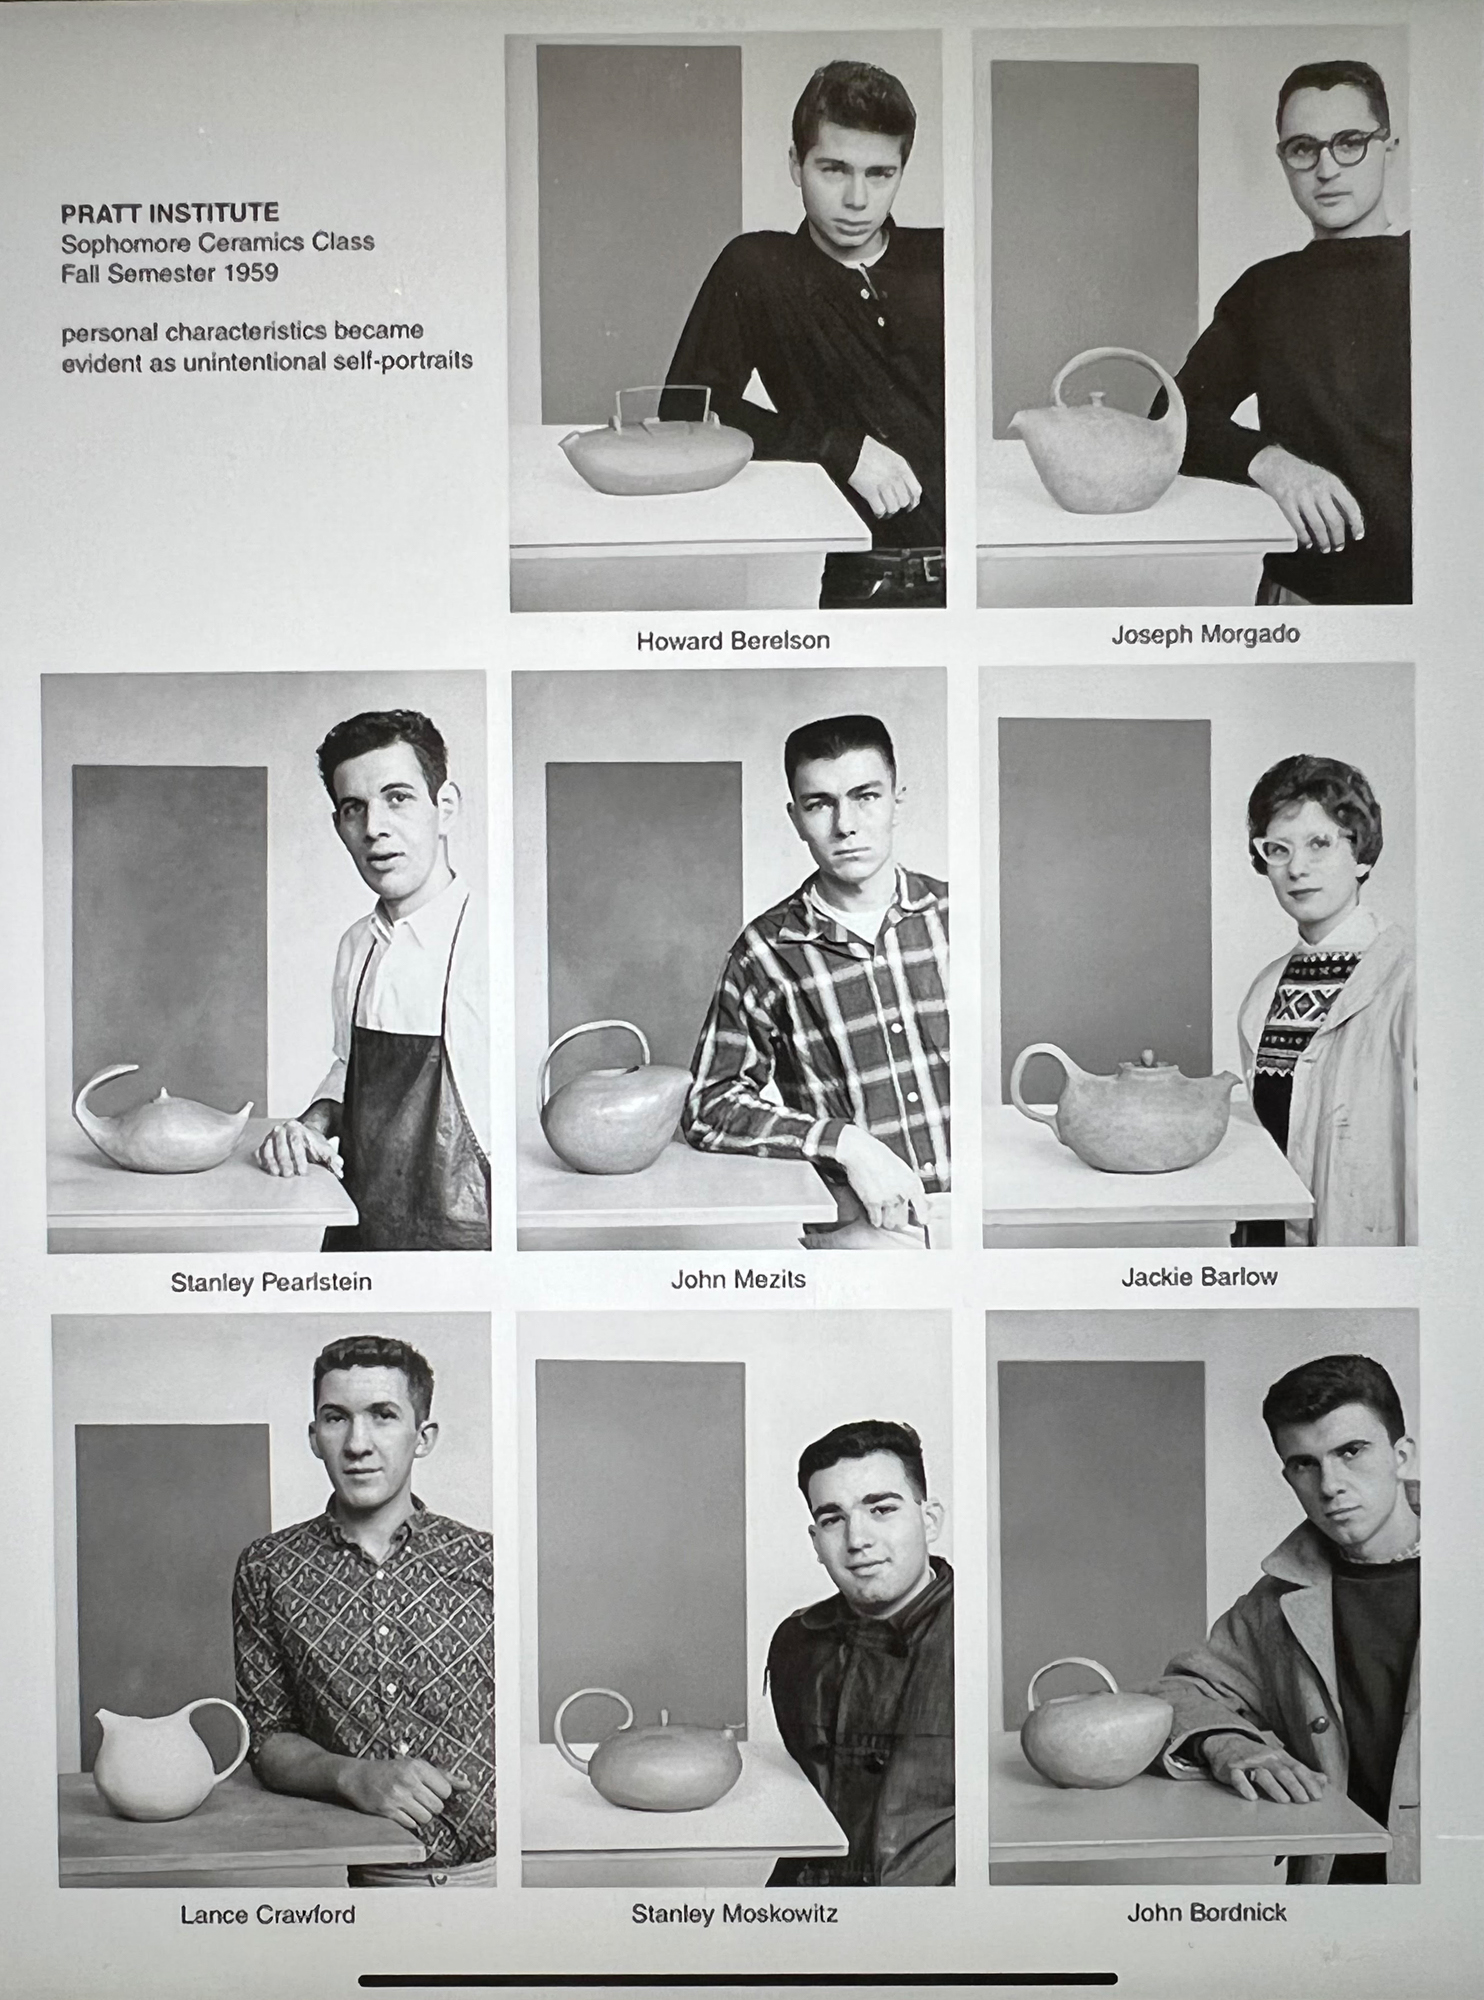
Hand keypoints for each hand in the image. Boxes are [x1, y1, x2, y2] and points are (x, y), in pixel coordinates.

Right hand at [255, 1118, 342, 1178]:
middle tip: (289, 1175)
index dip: (299, 1158)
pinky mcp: (262, 1145)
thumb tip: (339, 1170)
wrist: (301, 1136)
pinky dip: (263, 1162)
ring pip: (268, 1149)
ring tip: (277, 1175)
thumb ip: (332, 1158)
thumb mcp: (324, 1149)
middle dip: (284, 1161)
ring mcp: (270, 1137)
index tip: (303, 1172)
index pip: (296, 1142)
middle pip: (281, 1146)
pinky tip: (269, 1172)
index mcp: (297, 1128)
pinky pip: (259, 1153)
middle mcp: (281, 1130)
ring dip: (272, 1163)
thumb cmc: (313, 1145)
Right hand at [338, 1756, 469, 1833]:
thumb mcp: (416, 1766)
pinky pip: (410, 1825)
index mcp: (418, 1767)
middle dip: (431, 1806)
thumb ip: (442, 1776)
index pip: (446, 1790)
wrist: (358, 1776)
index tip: (431, 1791)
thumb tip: (467, 1785)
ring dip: (421, 1815)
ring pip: (425, 1818)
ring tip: (411, 1806)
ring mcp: (397, 1797)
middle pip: (437, 1806)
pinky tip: (401, 1811)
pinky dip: (409, 1822)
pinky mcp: (387, 1811)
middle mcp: (408, 1781)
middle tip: (420, 1799)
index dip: (440, 1794)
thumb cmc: (391, 1770)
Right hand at [835, 1125, 926, 1233]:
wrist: (861, 1152)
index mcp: (913, 1184)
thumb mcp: (903, 1169)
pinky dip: (875, 1219)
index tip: (921, 1221)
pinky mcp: (872, 1202)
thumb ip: (912, 1187)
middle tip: (894, 1213)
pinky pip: (876, 1221)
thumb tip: (921, 1202)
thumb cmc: (880, 1157)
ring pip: (890, 1223)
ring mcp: (887, 1200)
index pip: (922, 1210)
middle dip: (898, 1218)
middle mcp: (902, 1194)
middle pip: (903, 1221)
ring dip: (886, 1220)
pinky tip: (874, 1214)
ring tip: (883, 1213)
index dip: (921, 1217)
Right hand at [848, 435, 921, 518]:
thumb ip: (902, 473)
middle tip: (893, 506)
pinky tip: (877, 511)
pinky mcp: (870, 492)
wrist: (854, 451)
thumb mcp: (893, 458)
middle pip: (904, 501)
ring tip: (885, 508)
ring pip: (893, 507)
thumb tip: (909, 492)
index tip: (910, 506)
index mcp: (902, 467)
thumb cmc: (872, 454)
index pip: (915, 490)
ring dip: (889, 510)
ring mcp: (882, 485)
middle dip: (899, 505)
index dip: (914, 501)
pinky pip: (880, 509)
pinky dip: (879, 513)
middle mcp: (894, 477)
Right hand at [1202, 1731, 1327, 1803]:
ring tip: (1284, 1800)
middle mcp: (1264, 1758)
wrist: (1225, 1742)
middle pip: (1281, 1771)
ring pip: (1262, 1774)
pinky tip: (1252, 1797)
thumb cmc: (1256, 1756)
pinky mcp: (1231, 1769)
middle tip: (1304, 1800)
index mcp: (1278, 1756)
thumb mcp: (1280, 1761)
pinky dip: (1245, 1787)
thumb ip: (1301, 1772)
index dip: (1308, 1781)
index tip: (1318, 1796)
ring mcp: (1248, 1763)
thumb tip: (1324, 1780)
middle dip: (1294, 1785)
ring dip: (1274, 1787)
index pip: (1296, 1768)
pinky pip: (1238, 1778)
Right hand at [1249, 443, 1364, 554]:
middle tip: (1339, 547)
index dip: (1356, 523)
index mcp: (1332, 482)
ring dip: (1324, 541)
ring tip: (1326, 548)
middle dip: (1338, 537)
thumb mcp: (1324, 478)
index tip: (1358, 535)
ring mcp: (1302, 497)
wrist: (1277, 465)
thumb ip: (1336, 496)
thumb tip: (1350, 519)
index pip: (1350, 506)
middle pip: (1334, 520)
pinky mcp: (1287, 504)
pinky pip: (1299, 526)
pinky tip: (1308, 543)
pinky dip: (1305, 538)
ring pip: (1318, 526)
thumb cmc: (1304, 475)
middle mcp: (1319, 490)